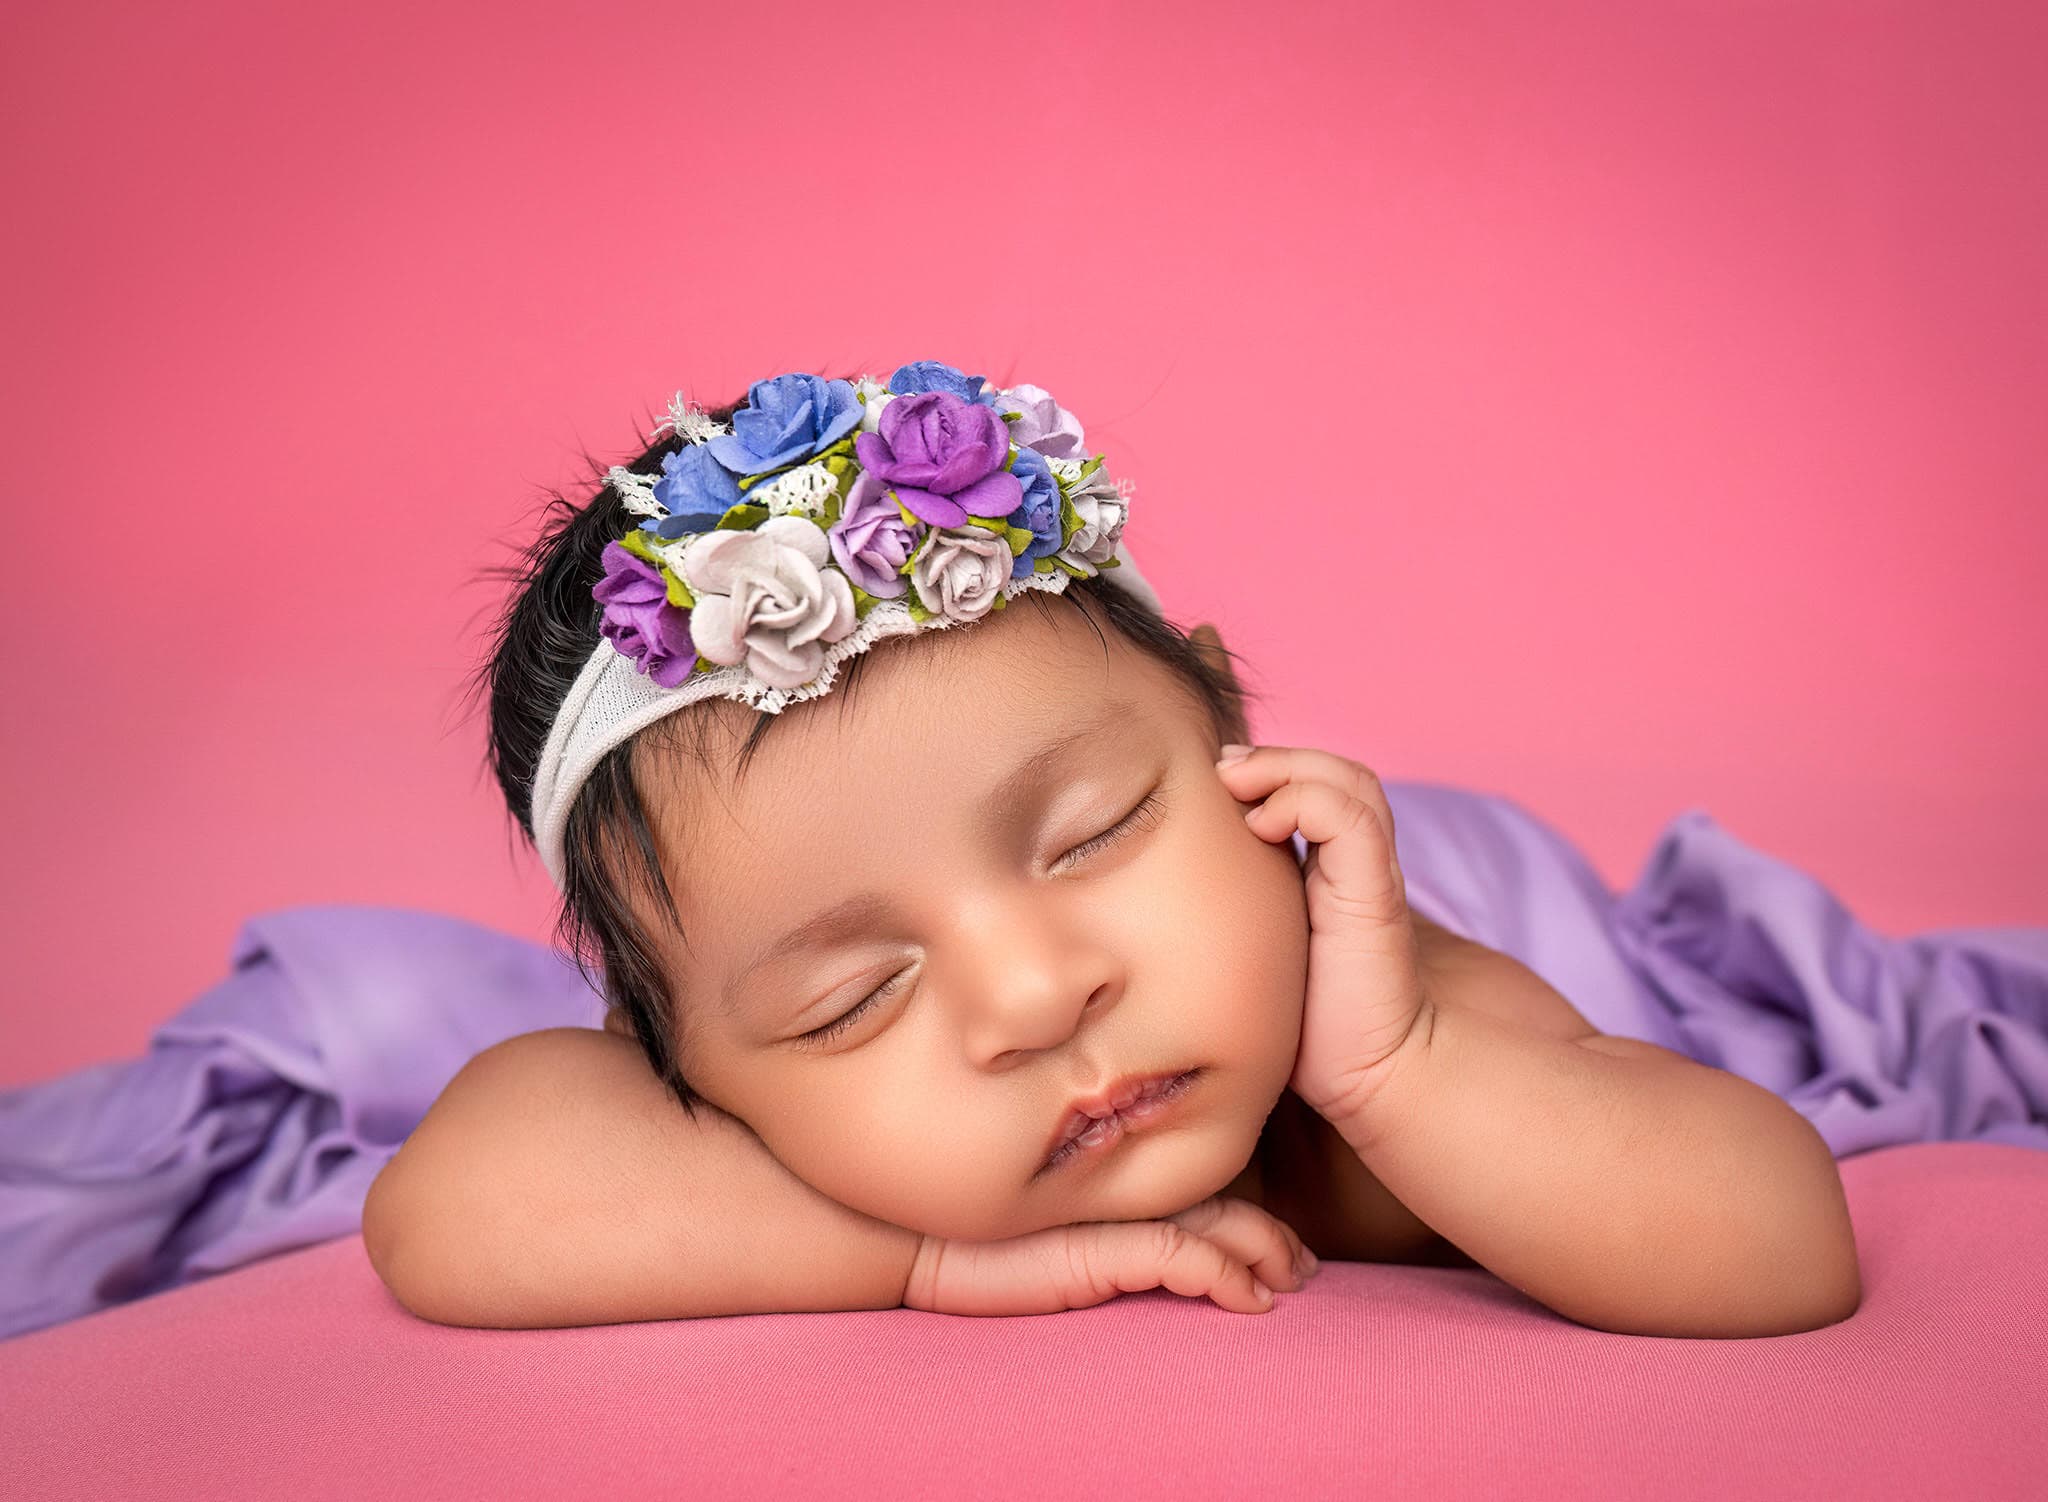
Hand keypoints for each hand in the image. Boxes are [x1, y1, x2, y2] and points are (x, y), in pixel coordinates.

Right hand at [901, 1195, 1320, 1316]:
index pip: (1189, 1184)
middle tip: (1304, 1265)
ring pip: (1211, 1226)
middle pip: (1214, 1200)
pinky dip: (1222, 1277)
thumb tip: (1135, 1254)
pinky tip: (1252, 1300)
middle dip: (1268, 1234)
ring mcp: (1106, 1215)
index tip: (1279, 1246)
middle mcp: (1112, 1189)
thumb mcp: (1038, 1232)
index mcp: (1103, 1180)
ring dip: (1262, 1255)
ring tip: (1294, 1280)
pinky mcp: (1094, 1246)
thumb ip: (1088, 1229)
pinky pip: (1178, 1259)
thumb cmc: (961, 1236)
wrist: (901, 1238)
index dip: (1241, 1210)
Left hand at [1216, 744, 1431, 1127]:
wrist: (1374, 1072)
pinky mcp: (1376, 889)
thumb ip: (1230, 920)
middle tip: (1220, 768)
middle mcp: (1356, 864)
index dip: (1267, 775)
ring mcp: (1370, 872)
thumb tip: (1154, 897)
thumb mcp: (1253, 957)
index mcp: (1329, 872)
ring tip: (1237, 781)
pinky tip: (1262, 827)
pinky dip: (1304, 801)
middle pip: (1332, 772)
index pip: (1310, 790)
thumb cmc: (1309, 1029)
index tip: (1213, 785)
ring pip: (1346, 780)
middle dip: (1274, 758)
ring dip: (1287, 766)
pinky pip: (1349, 816)